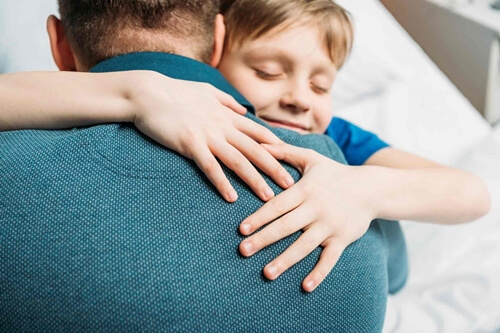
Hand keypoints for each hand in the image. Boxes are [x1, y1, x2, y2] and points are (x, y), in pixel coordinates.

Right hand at [129, 71, 294, 201]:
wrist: (147, 92)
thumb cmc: (175, 92)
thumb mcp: (206, 91)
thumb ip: (226, 100)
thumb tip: (243, 109)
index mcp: (227, 114)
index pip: (258, 133)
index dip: (277, 148)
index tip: (291, 162)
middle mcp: (222, 125)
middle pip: (255, 149)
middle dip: (275, 168)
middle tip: (290, 185)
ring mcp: (207, 134)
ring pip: (238, 160)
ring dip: (254, 180)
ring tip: (268, 197)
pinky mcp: (190, 143)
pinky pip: (210, 167)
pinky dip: (221, 182)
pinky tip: (231, 198)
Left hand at [239, 143, 376, 291]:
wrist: (371, 188)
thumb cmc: (334, 173)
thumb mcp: (311, 158)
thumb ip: (284, 151)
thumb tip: (258, 143)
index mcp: (306, 190)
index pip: (278, 205)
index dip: (259, 217)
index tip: (241, 229)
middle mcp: (316, 209)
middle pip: (286, 227)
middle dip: (263, 239)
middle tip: (243, 251)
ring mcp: (330, 226)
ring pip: (304, 245)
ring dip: (285, 260)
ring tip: (267, 273)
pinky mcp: (343, 239)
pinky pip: (330, 259)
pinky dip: (319, 273)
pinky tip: (305, 286)